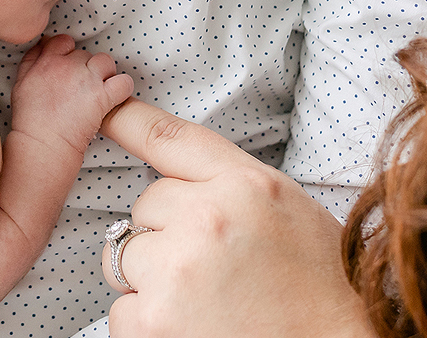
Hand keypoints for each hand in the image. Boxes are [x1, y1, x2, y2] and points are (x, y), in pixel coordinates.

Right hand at [11, 34, 134, 152]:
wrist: (42, 144)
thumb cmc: (30, 120)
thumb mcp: (21, 83)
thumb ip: (32, 60)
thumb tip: (42, 45)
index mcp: (48, 61)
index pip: (64, 41)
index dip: (68, 51)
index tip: (69, 65)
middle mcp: (69, 66)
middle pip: (86, 54)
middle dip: (85, 67)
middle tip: (80, 87)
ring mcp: (88, 80)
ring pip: (106, 62)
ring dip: (105, 73)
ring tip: (99, 89)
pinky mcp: (103, 97)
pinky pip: (123, 82)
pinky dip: (122, 88)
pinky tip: (114, 97)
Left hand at [97, 100, 372, 337]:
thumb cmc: (320, 288)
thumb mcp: (290, 210)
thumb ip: (233, 182)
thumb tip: (174, 171)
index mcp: (247, 185)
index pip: (170, 139)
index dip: (128, 121)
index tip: (106, 110)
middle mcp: (208, 218)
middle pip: (144, 207)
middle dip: (166, 234)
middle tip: (214, 267)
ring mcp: (177, 270)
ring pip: (125, 256)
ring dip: (151, 278)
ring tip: (205, 300)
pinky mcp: (154, 321)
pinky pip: (121, 309)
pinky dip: (146, 322)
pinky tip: (190, 327)